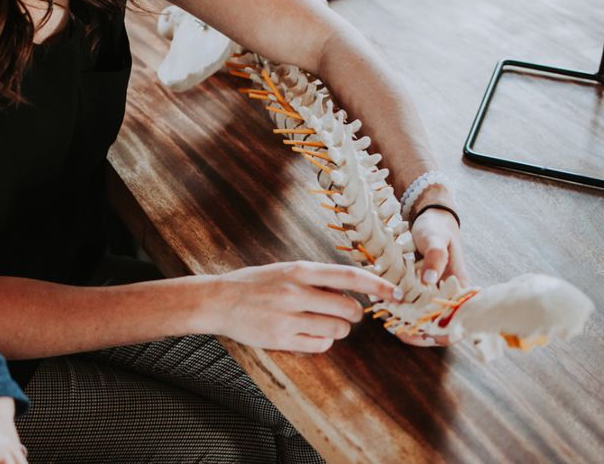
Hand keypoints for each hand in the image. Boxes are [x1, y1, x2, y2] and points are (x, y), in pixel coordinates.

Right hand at [207, 261, 402, 352]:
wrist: (219, 301)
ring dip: (338, 329)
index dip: (377, 285)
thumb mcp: (285, 269)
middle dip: (354, 314)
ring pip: (337, 330)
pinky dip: (322, 342)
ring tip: (322, 322)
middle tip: (348, 313)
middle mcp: (296, 292)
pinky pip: (320, 345)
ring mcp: (288, 318)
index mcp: (299, 271)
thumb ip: (316, 277)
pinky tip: (309, 333)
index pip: (349, 277)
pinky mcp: (282, 339)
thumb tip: (352, 287)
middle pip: (348, 309)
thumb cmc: (255, 284)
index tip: (395, 291)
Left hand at [402, 206, 468, 347]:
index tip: (420, 334)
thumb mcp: (436, 238)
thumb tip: (429, 279)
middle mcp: (451, 295)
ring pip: (425, 319)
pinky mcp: (422, 291)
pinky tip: (386, 309)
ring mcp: (436, 294)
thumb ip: (435, 256)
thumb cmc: (437, 228)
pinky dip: (401, 311)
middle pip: (439, 326)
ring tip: (389, 321)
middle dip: (418, 332)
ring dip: (408, 324)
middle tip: (396, 330)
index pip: (459, 321)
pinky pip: (413, 307)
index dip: (442, 334)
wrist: (430, 218)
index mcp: (461, 288)